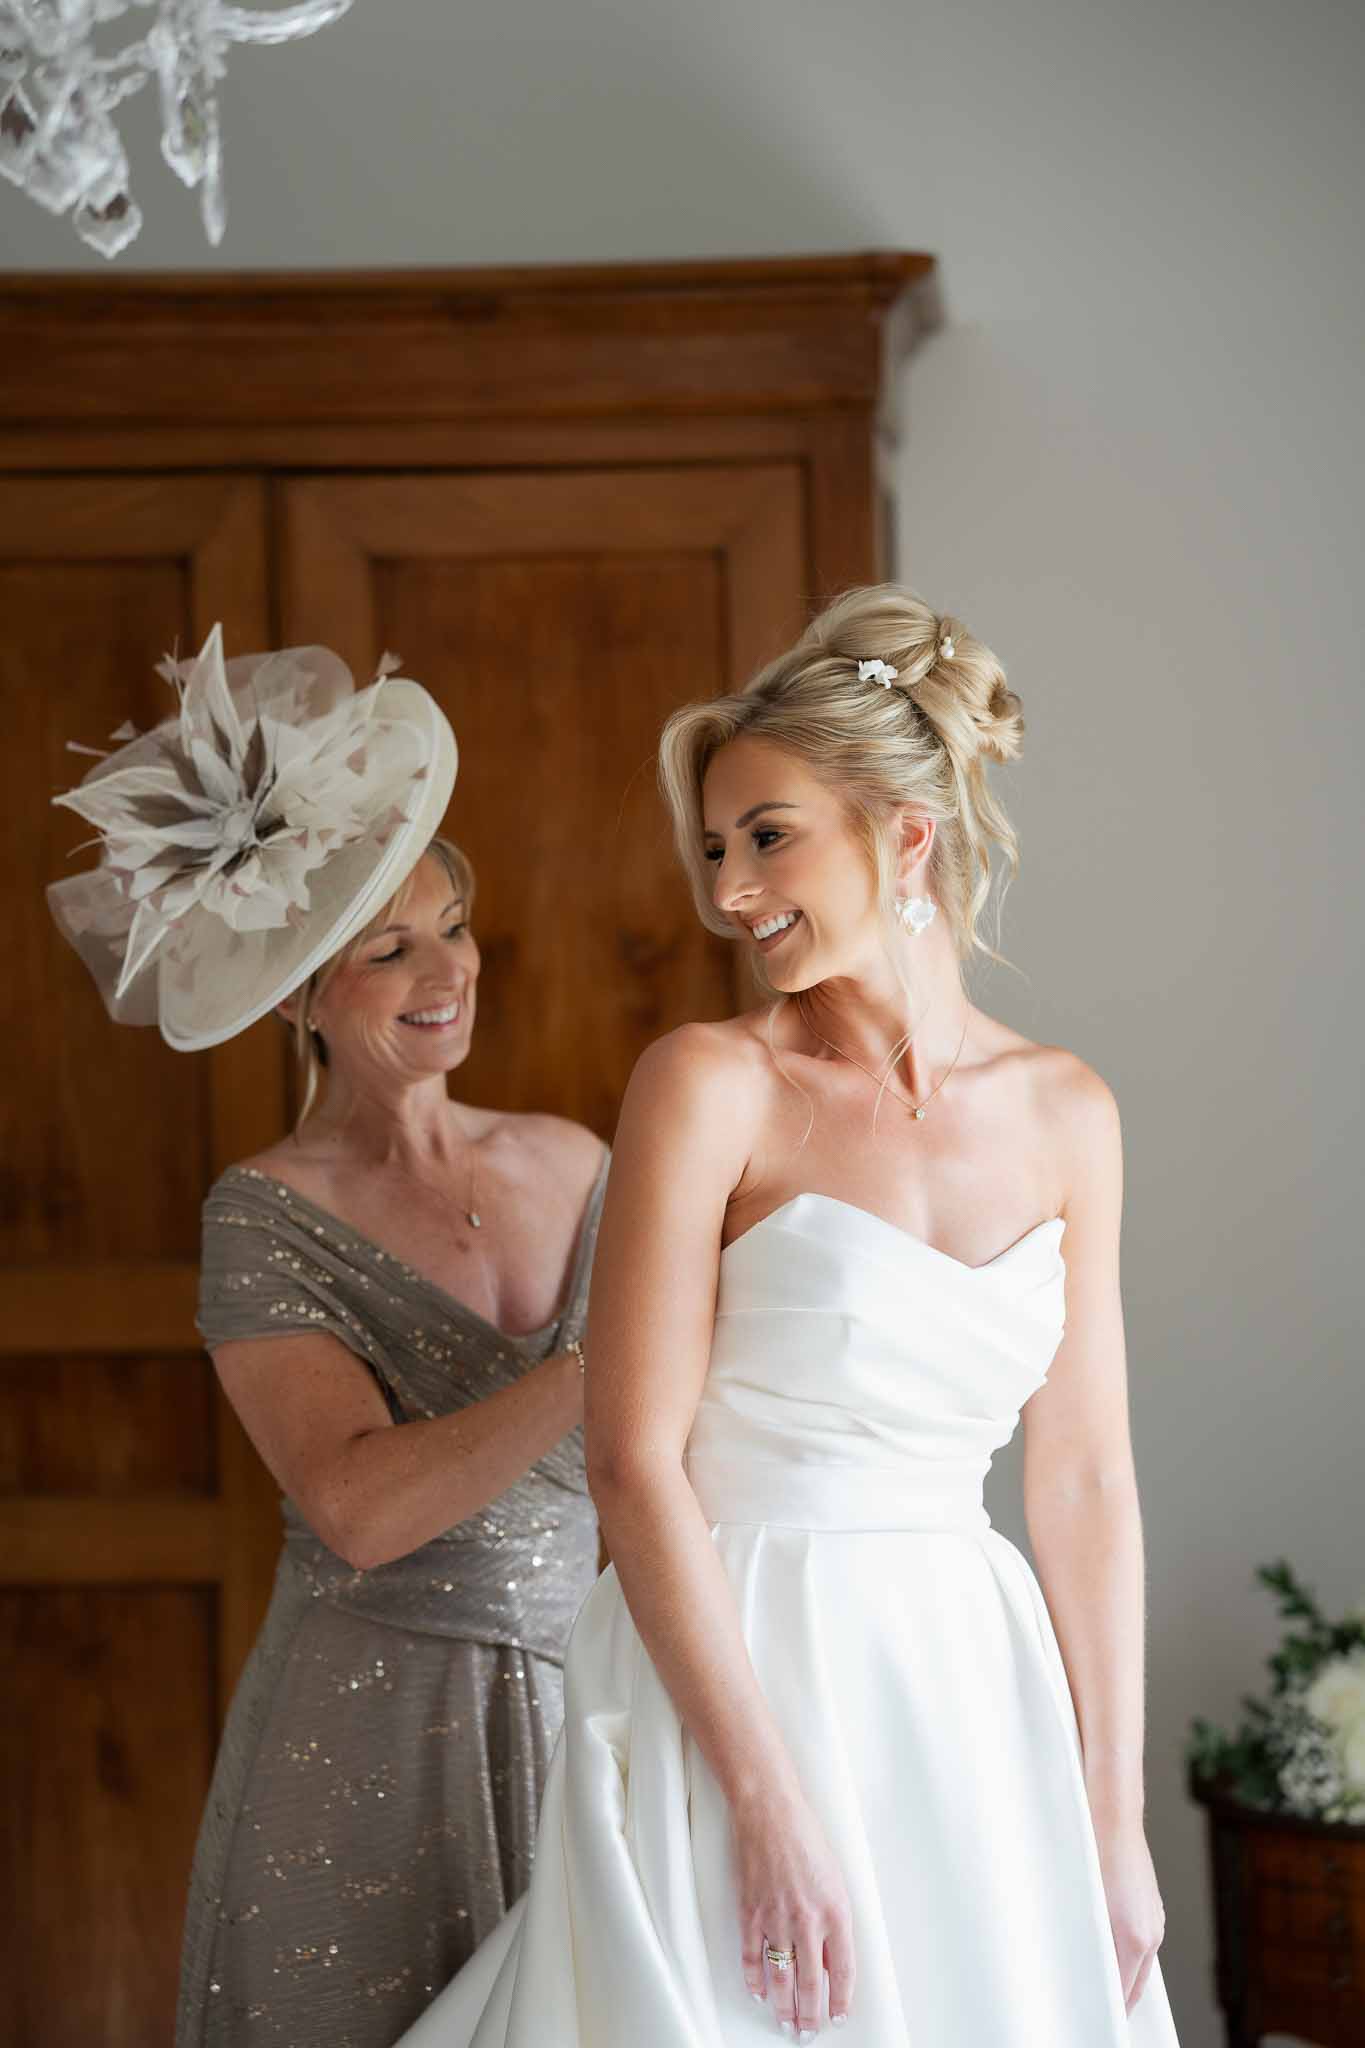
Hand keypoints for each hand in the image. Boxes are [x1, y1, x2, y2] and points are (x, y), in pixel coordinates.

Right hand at [734, 1786, 853, 2036]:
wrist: (770, 1812)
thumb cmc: (805, 1837)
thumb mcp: (835, 1879)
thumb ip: (835, 1920)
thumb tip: (830, 1958)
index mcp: (835, 1911)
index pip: (843, 1971)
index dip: (841, 2000)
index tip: (838, 2016)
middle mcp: (807, 1921)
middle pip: (811, 1984)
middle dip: (811, 2015)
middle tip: (808, 2031)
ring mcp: (776, 1919)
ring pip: (781, 1979)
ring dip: (784, 2007)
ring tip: (786, 2022)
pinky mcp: (750, 1913)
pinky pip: (752, 1958)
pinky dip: (754, 1980)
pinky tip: (759, 1993)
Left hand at [1094, 1820, 1164, 2012]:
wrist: (1114, 1820)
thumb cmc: (1096, 1857)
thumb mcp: (1090, 1910)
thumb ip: (1097, 1948)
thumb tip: (1096, 1972)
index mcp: (1136, 1939)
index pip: (1126, 1992)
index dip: (1114, 2008)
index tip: (1103, 2017)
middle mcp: (1152, 1933)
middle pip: (1138, 1984)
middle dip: (1122, 1999)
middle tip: (1104, 2008)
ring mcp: (1155, 1920)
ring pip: (1141, 1964)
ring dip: (1125, 1975)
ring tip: (1105, 1984)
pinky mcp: (1152, 1908)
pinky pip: (1143, 1944)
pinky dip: (1130, 1955)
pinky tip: (1113, 1951)